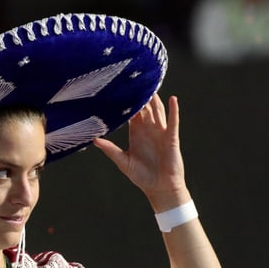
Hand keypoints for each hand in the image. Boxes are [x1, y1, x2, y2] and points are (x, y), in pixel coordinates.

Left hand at [93, 93, 189, 210]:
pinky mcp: (171, 138)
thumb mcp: (123, 161)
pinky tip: (172, 99)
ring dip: (155, 99)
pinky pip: (172, 122)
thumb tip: (94, 140)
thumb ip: (110, 149)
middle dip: (140, 95)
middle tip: (134, 79)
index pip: (131, 114)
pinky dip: (173, 110)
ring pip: (158, 111)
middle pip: (144, 108)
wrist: (159, 188)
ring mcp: (160, 132)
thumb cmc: (141, 176)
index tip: (118, 90)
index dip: (126, 103)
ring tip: (151, 84)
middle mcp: (148, 130)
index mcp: (136, 133)